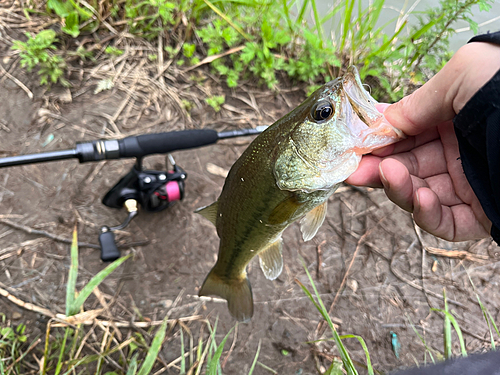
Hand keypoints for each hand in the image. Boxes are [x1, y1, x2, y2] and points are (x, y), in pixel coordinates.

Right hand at [346, 42, 499, 240]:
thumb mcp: (462, 76)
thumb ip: (416, 101)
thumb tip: (382, 124)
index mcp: (456, 118)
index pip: (405, 133)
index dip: (377, 140)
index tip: (353, 145)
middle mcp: (459, 151)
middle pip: (405, 166)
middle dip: (376, 168)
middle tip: (353, 170)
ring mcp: (468, 184)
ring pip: (418, 194)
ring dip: (396, 188)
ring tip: (386, 175)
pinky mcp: (479, 215)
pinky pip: (443, 220)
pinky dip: (424, 212)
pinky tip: (419, 196)